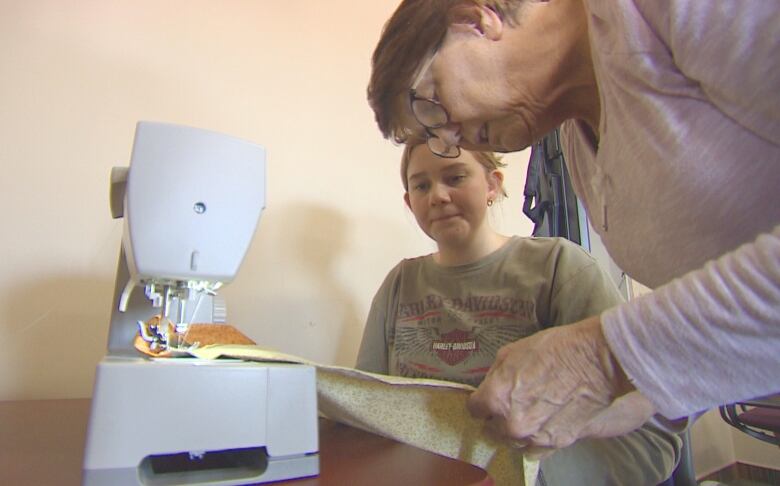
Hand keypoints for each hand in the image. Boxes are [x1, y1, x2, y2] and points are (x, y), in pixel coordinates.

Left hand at [467, 316, 654, 450]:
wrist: (595, 361)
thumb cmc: (554, 349)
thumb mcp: (511, 352)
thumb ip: (495, 376)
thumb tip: (488, 387)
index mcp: (496, 398)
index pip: (474, 409)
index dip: (481, 401)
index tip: (487, 399)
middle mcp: (511, 423)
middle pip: (492, 428)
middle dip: (497, 417)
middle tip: (510, 404)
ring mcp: (534, 437)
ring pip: (512, 442)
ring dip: (515, 430)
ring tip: (528, 414)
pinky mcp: (555, 443)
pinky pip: (534, 450)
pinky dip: (534, 440)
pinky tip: (541, 425)